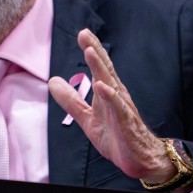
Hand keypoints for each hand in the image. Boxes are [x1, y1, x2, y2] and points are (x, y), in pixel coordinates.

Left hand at [48, 29, 173, 182]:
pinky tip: (101, 86)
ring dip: (100, 67)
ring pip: (111, 83)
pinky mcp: (126, 123)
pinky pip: (118, 107)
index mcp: (108, 92)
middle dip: (96, 50)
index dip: (92, 49)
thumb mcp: (87, 118)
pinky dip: (110, 96)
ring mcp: (122, 107)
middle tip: (84, 33)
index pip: (100, 67)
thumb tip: (52, 82)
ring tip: (90, 51)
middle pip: (105, 69)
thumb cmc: (116, 136)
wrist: (139, 159)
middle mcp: (116, 95)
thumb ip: (71, 101)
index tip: (83, 33)